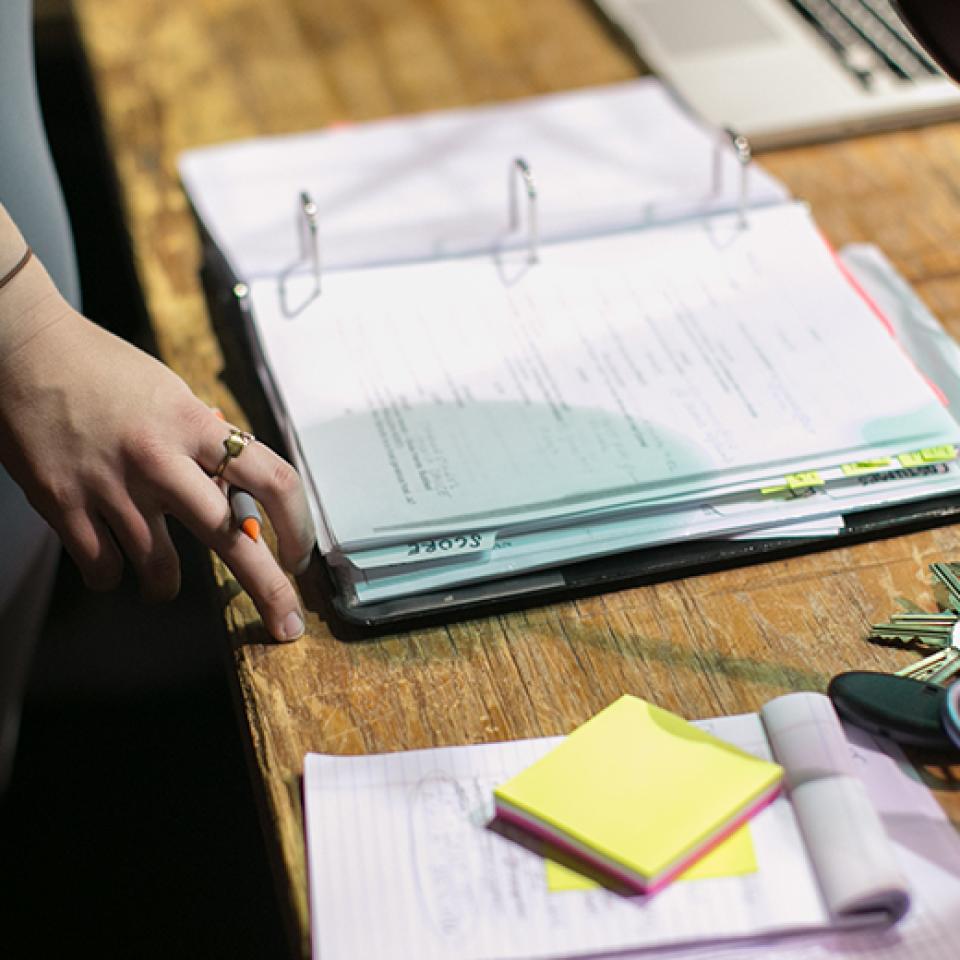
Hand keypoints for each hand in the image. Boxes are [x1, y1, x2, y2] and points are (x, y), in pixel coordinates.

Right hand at [0, 297, 315, 641]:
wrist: (25, 351)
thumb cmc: (104, 369)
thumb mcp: (173, 393)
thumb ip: (205, 442)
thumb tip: (237, 486)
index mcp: (195, 424)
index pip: (273, 480)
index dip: (299, 525)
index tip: (301, 553)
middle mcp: (161, 459)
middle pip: (233, 538)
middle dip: (268, 590)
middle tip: (285, 623)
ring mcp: (112, 487)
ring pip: (162, 569)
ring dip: (167, 586)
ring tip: (163, 584)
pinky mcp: (64, 505)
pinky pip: (103, 568)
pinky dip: (111, 575)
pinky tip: (111, 565)